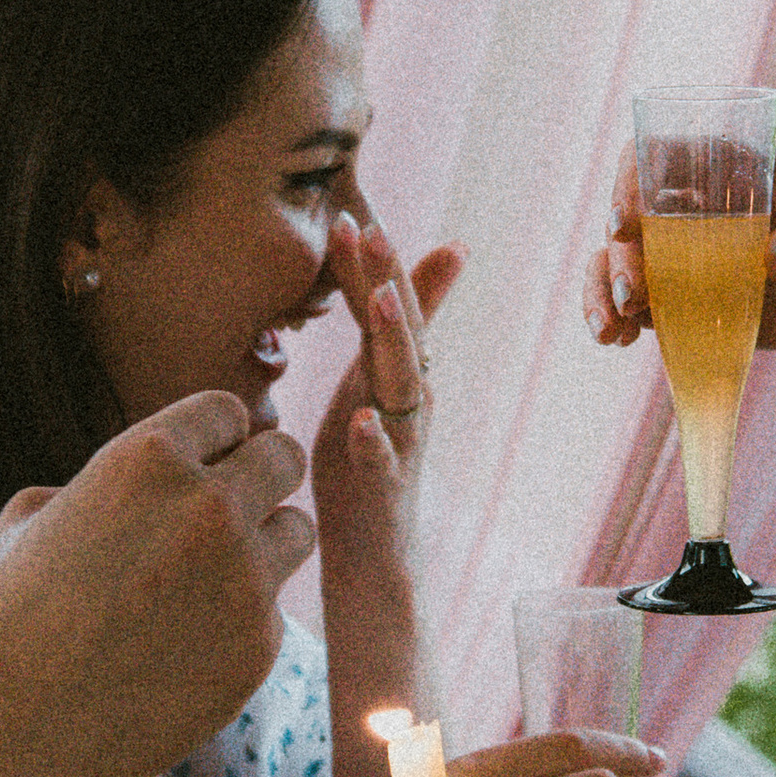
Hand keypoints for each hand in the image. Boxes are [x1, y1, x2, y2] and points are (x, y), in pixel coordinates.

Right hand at [0, 394, 316, 776]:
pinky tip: (182, 650)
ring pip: (298, 530)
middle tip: (228, 511)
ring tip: (208, 579)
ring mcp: (245, 579)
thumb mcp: (31, 518)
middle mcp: (211, 507)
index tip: (199, 467)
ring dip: (265, 544)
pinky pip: (273, 611)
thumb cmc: (2, 621)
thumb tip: (150, 485)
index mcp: (149, 457)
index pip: (228, 410)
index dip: (212, 439)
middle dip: (259, 477)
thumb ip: (105, 483)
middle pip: (285, 458)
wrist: (2, 733)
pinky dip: (241, 622)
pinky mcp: (261, 647)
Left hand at [311, 209, 463, 574]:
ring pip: (404, 388)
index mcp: (395, 374)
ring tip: (381, 304)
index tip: (347, 218)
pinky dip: (376, 443)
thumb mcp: (374, 386)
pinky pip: (385, 465)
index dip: (372, 266)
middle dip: (391, 280)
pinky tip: (361, 423)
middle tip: (372, 232)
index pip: (389, 309)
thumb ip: (389, 328)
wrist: (375, 558)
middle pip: (404, 333)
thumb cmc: (369, 464)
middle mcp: (408, 401)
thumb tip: (429, 259)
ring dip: (394, 344)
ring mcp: (401, 446)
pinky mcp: (385, 493)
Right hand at [584, 143, 775, 351]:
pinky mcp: (703, 303)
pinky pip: (648, 309)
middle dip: (619, 258)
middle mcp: (701, 208)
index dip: (631, 185)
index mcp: (732, 166)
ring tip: (609, 331)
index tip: (628, 223)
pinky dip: (622, 323)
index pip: (659, 157)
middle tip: (632, 295)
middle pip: (633, 221)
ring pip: (624, 265)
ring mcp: (696, 258)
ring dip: (604, 292)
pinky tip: (617, 342)